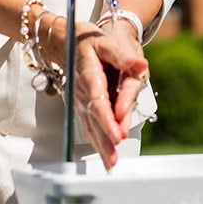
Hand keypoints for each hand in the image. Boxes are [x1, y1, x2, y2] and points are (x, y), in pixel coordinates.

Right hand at [44, 14, 148, 169]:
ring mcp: (81, 100)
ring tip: (111, 163)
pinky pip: (89, 125)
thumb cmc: (85, 40)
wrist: (64, 41)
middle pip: (94, 120)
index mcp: (89, 76)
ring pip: (91, 126)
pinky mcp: (83, 104)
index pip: (99, 102)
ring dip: (101, 145)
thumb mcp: (103, 40)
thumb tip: (138, 64)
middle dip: (105, 140)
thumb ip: (120, 54)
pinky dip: (96, 140)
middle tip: (114, 157)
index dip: (107, 120)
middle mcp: (83, 92)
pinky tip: (104, 153)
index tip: (116, 134)